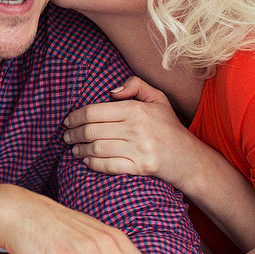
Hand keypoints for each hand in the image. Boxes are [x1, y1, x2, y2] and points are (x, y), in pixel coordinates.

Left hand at [63, 77, 204, 189]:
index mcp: (136, 110)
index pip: (94, 111)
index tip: (68, 121)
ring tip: (74, 149)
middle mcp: (136, 129)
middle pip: (91, 131)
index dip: (75, 116)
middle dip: (73, 134)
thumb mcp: (157, 98)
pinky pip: (108, 166)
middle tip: (66, 137)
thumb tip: (112, 91)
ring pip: (96, 149)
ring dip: (80, 150)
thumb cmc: (168, 126)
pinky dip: (93, 164)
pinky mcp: (140, 168)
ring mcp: (138, 149)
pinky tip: (87, 161)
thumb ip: (135, 85)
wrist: (187, 157)